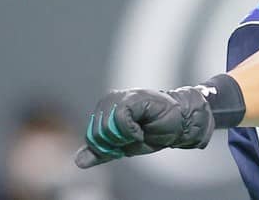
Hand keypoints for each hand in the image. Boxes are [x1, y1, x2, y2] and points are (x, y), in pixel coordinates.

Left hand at [75, 87, 214, 168]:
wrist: (180, 125)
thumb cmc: (154, 131)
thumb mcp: (124, 146)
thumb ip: (102, 151)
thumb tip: (78, 161)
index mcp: (106, 109)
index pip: (92, 134)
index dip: (108, 147)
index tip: (126, 144)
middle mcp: (112, 100)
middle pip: (98, 131)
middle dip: (116, 142)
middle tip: (135, 137)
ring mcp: (123, 97)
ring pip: (107, 125)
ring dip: (125, 137)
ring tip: (139, 132)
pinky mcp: (134, 98)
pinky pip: (120, 118)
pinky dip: (131, 130)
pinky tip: (142, 128)